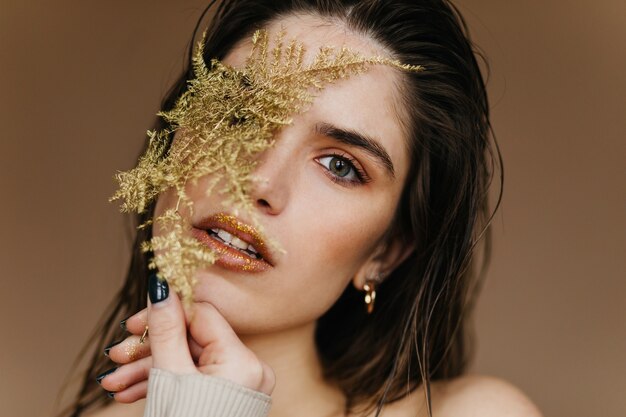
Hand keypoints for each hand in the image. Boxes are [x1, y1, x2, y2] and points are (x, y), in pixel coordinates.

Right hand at [99, 274, 275, 401]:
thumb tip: (162, 287)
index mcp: (243, 361)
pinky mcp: (228, 397)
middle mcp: (249, 370)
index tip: (134, 319)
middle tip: (116, 355)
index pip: (202, 316)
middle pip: (192, 341)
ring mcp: (240, 386)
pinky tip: (130, 392)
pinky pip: (195, 380)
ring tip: (114, 383)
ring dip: (148, 370)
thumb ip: (165, 329)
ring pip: (188, 363)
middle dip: (149, 350)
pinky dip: (165, 384)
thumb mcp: (170, 376)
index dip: (166, 313)